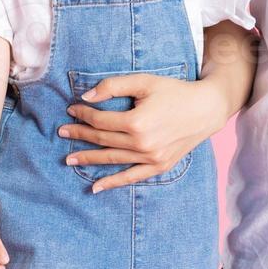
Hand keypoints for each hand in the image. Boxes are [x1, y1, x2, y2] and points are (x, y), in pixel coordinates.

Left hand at [60, 72, 229, 192]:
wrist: (205, 109)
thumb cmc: (174, 91)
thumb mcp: (144, 82)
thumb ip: (113, 86)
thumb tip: (86, 97)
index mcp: (136, 121)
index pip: (100, 120)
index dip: (83, 114)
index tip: (71, 109)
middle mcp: (142, 143)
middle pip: (102, 140)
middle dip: (79, 135)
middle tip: (61, 132)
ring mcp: (151, 158)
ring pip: (112, 159)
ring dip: (88, 159)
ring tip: (69, 158)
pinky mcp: (159, 166)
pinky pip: (131, 177)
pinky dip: (112, 183)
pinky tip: (95, 187)